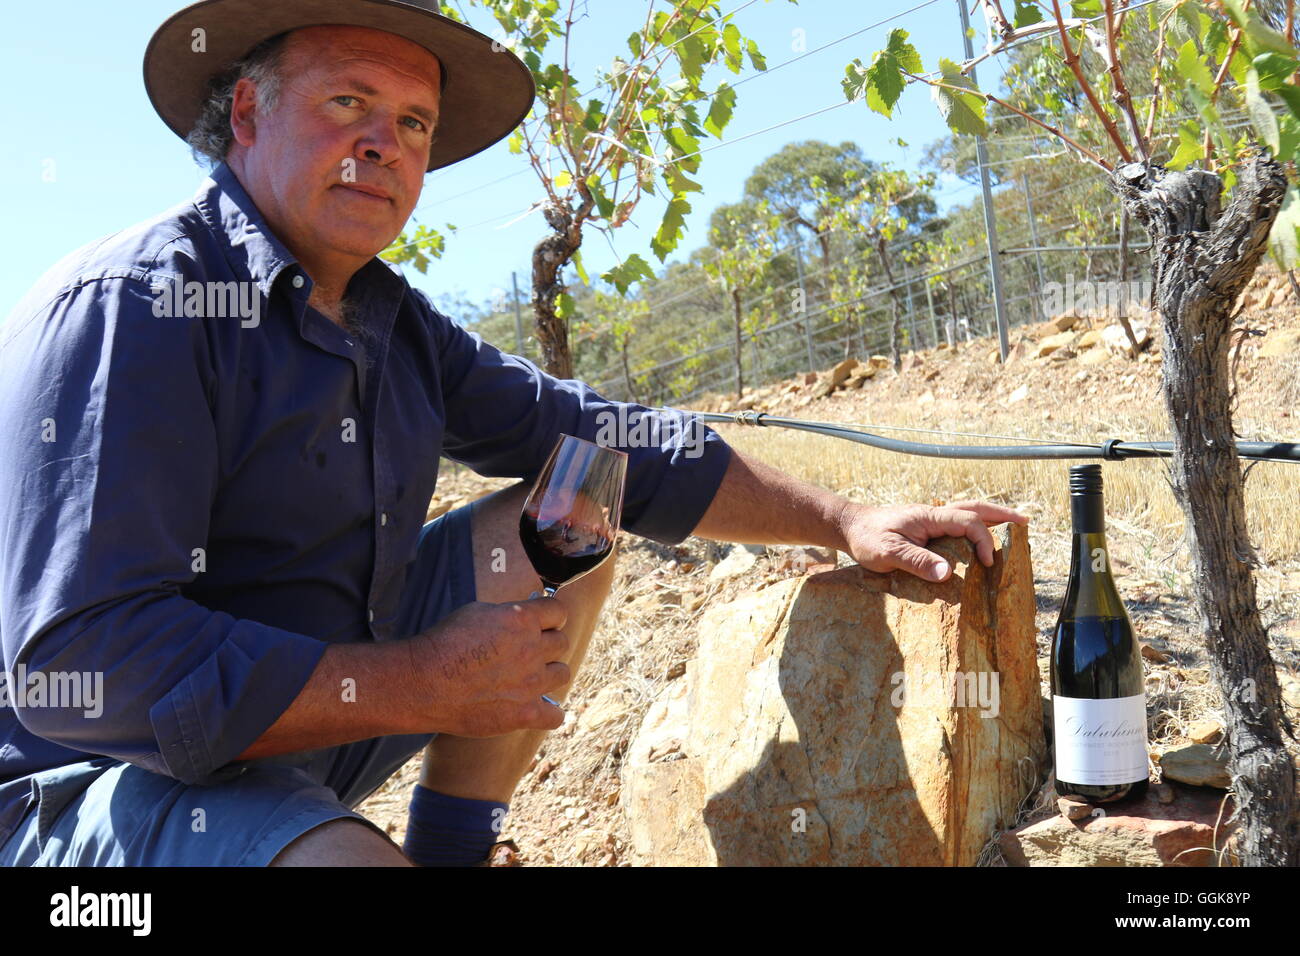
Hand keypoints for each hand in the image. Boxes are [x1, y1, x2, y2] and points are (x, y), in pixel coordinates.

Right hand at [408, 597, 570, 736]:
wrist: (421, 684)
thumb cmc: (442, 644)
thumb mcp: (477, 612)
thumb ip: (508, 614)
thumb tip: (525, 617)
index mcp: (521, 619)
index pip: (558, 611)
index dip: (549, 617)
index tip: (542, 623)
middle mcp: (531, 649)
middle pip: (562, 642)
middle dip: (546, 644)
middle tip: (526, 652)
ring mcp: (531, 683)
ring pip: (562, 673)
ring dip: (548, 674)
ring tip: (528, 678)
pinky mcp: (524, 714)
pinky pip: (556, 715)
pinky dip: (548, 712)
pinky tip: (534, 707)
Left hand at [840, 499, 1028, 582]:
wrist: (849, 527)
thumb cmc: (866, 539)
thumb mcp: (888, 553)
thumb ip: (917, 562)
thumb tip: (948, 574)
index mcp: (928, 517)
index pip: (967, 522)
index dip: (983, 541)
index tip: (988, 563)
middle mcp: (932, 514)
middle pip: (974, 509)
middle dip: (1001, 515)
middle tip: (1025, 522)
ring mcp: (929, 519)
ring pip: (966, 512)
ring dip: (990, 517)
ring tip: (1012, 525)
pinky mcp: (924, 527)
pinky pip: (955, 522)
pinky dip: (973, 525)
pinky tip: (978, 537)